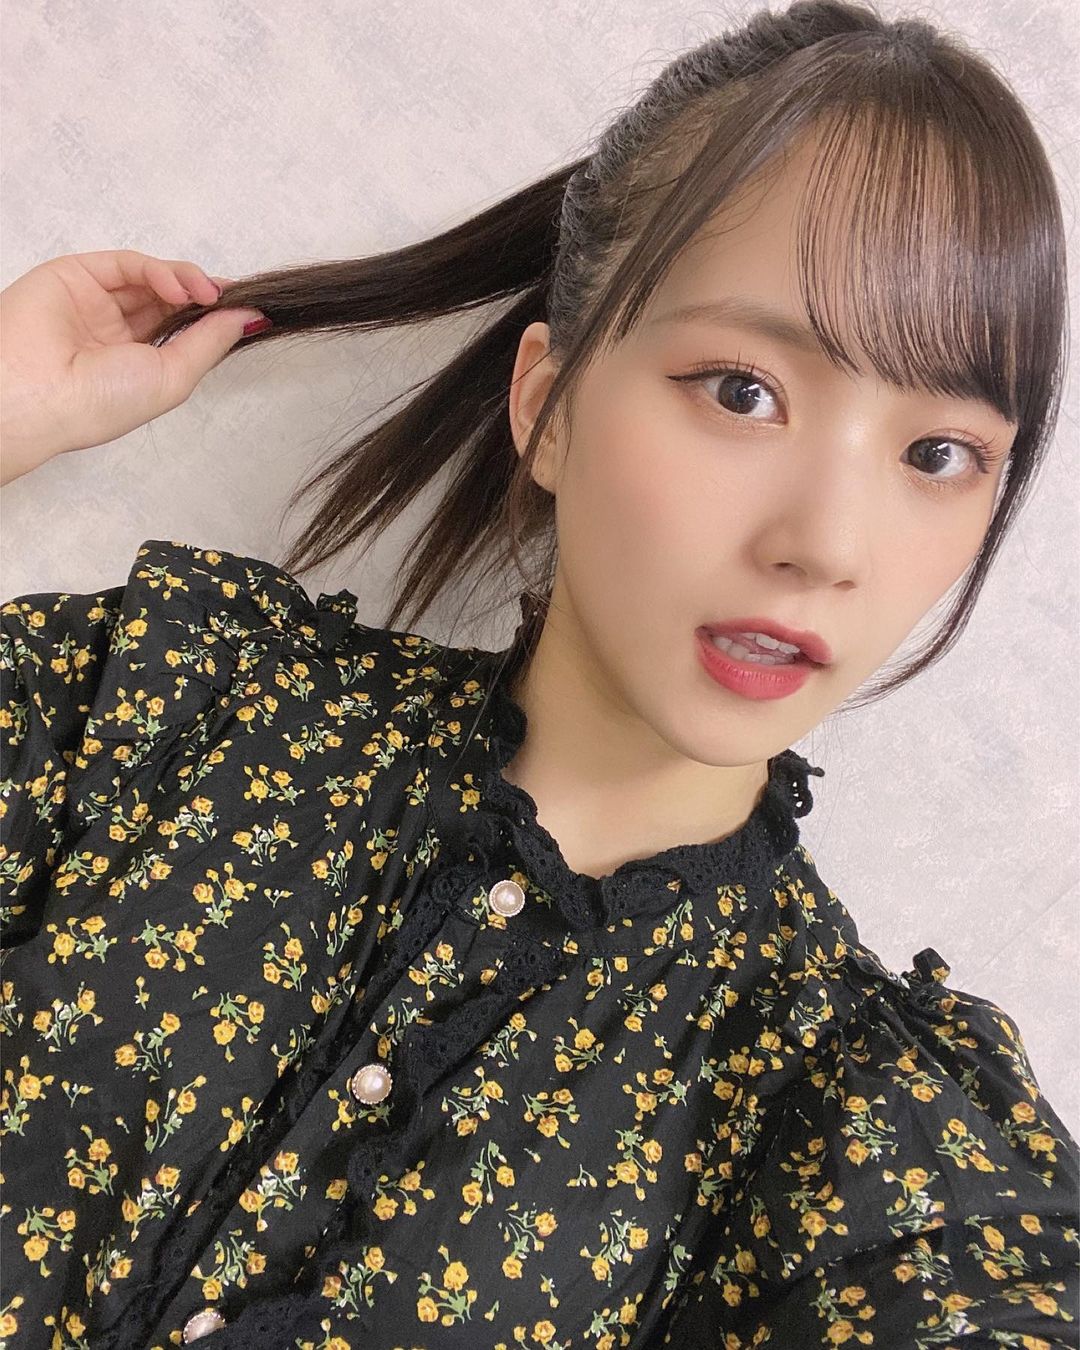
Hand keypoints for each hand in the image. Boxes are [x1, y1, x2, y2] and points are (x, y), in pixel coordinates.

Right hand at [0, 249, 268, 483]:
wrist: (39, 390)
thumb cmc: (101, 401)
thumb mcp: (174, 377)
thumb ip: (210, 343)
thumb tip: (251, 318)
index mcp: (137, 365)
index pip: (182, 331)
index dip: (212, 318)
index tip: (245, 311)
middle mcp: (117, 333)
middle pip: (171, 301)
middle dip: (205, 297)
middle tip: (230, 298)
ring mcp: (97, 302)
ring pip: (153, 278)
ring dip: (187, 281)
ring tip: (208, 293)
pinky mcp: (78, 274)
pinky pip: (127, 264)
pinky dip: (160, 270)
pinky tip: (181, 286)